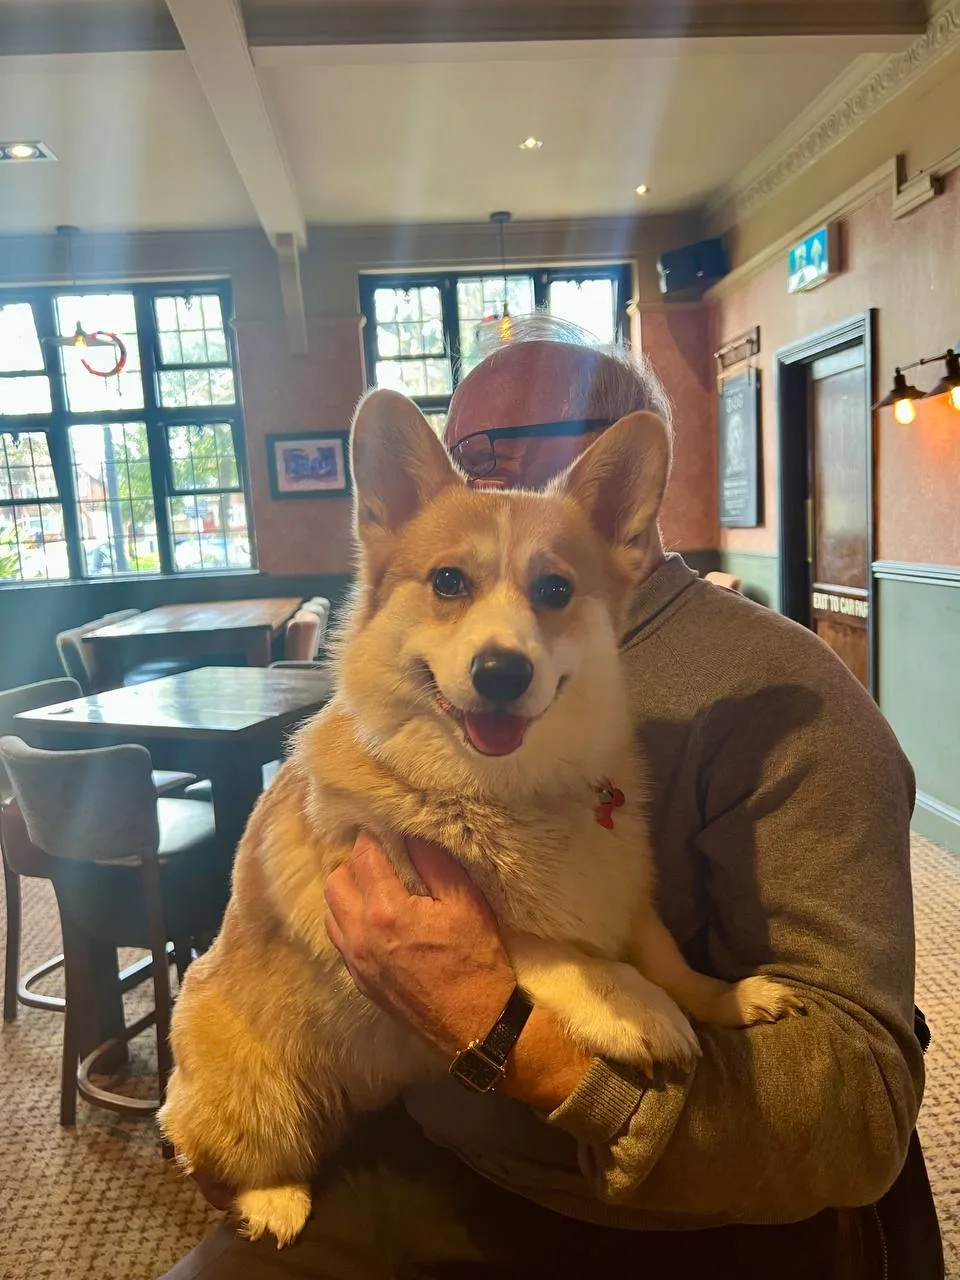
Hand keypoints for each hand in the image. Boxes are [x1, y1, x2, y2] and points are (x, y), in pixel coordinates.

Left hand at [324, 833, 515, 1057]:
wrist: (477, 1026)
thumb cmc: (476, 960)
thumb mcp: (466, 903)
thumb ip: (434, 863)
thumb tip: (413, 832)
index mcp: (386, 911)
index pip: (363, 856)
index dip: (372, 836)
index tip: (383, 828)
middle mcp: (360, 936)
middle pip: (335, 882)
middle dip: (353, 863)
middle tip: (380, 859)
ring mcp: (356, 962)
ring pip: (330, 913)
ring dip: (347, 894)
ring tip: (375, 889)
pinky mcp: (360, 982)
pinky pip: (339, 940)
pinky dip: (349, 922)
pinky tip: (375, 922)